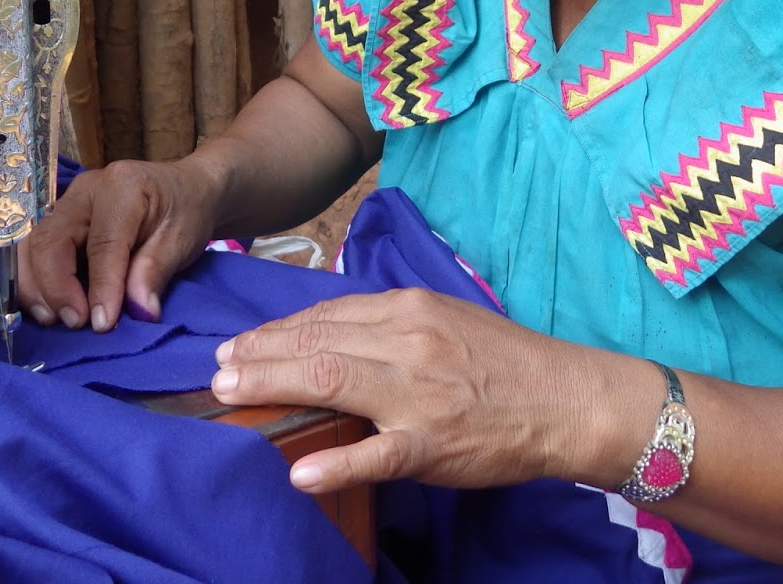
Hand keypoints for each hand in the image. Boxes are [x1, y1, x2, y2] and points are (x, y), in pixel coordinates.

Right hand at [18, 157, 223, 331]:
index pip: (102, 243)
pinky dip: (36, 281)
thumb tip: (138, 313)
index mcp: (122, 187)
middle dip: (56, 287)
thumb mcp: (182, 240)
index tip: (103, 323)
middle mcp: (85, 190)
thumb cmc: (186, 211)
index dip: (100, 286)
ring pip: (34, 245)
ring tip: (54, 320)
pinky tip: (48, 308)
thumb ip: (155, 272)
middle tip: (76, 323)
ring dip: (37, 287)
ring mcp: (68, 203)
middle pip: (52, 239)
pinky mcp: (60, 219)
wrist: (185, 189)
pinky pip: (36, 250)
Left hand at [209, 288, 634, 493]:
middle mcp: (408, 341)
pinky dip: (335, 463)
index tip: (242, 343)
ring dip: (273, 387)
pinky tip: (299, 472)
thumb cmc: (504, 361)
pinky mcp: (432, 444)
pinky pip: (376, 454)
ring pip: (332, 382)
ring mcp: (418, 394)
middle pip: (316, 344)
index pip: (326, 314)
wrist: (564, 398)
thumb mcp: (444, 319)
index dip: (277, 330)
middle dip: (259, 355)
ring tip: (232, 394)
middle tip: (218, 369)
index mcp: (409, 309)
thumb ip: (390, 324)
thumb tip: (328, 335)